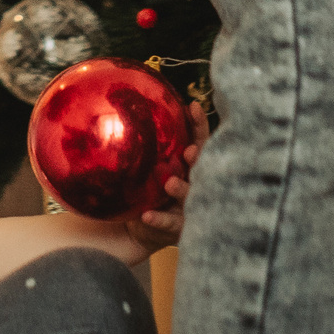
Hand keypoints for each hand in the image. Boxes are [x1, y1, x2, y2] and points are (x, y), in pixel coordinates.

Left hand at [126, 100, 210, 251]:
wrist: (137, 227)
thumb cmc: (148, 189)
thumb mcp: (148, 164)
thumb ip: (147, 143)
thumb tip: (130, 104)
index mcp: (191, 167)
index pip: (200, 142)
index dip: (199, 125)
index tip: (193, 107)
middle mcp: (196, 185)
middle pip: (203, 170)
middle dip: (199, 160)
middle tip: (190, 151)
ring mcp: (189, 208)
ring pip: (191, 198)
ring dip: (182, 189)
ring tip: (170, 183)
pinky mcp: (177, 228)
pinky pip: (170, 224)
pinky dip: (159, 219)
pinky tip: (146, 215)